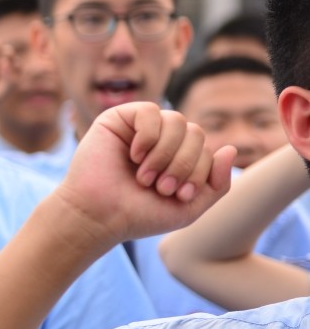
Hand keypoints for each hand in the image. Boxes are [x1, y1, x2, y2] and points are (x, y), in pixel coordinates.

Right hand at [54, 102, 234, 245]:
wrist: (99, 217)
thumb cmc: (139, 214)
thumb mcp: (189, 207)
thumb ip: (217, 184)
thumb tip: (230, 148)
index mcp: (178, 158)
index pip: (207, 149)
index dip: (199, 171)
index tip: (177, 196)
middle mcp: (161, 140)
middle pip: (195, 132)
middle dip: (183, 163)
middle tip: (161, 187)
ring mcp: (140, 128)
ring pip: (177, 121)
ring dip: (165, 153)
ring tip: (145, 176)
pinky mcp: (118, 118)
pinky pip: (150, 111)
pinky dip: (148, 136)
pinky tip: (134, 155)